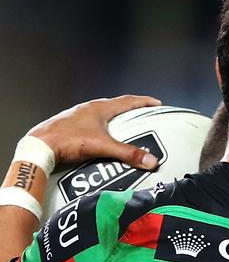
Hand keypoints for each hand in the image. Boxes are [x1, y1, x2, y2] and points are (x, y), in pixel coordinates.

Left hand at [28, 95, 161, 168]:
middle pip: (115, 104)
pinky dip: (103, 125)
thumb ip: (127, 153)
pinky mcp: (70, 125)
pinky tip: (102, 135)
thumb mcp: (102, 146)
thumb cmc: (68, 140)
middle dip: (131, 107)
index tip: (156, 103)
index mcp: (99, 108)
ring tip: (124, 123)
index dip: (144, 101)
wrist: (39, 146)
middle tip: (143, 112)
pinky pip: (92, 122)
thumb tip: (151, 160)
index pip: (127, 101)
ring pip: (102, 112)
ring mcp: (78, 116)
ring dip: (115, 116)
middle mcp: (89, 109)